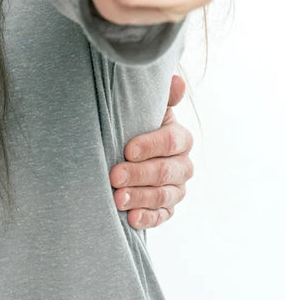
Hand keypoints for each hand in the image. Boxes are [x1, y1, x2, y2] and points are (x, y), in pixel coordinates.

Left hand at [110, 74, 193, 228]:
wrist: (127, 149)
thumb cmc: (134, 123)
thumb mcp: (144, 108)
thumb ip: (161, 96)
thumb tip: (177, 81)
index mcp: (180, 137)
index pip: (171, 141)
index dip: (150, 145)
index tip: (127, 149)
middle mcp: (183, 165)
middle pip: (166, 171)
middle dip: (139, 174)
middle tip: (114, 176)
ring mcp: (177, 188)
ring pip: (164, 196)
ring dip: (140, 198)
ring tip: (117, 198)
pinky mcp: (168, 208)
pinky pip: (162, 216)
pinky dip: (147, 218)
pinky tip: (131, 218)